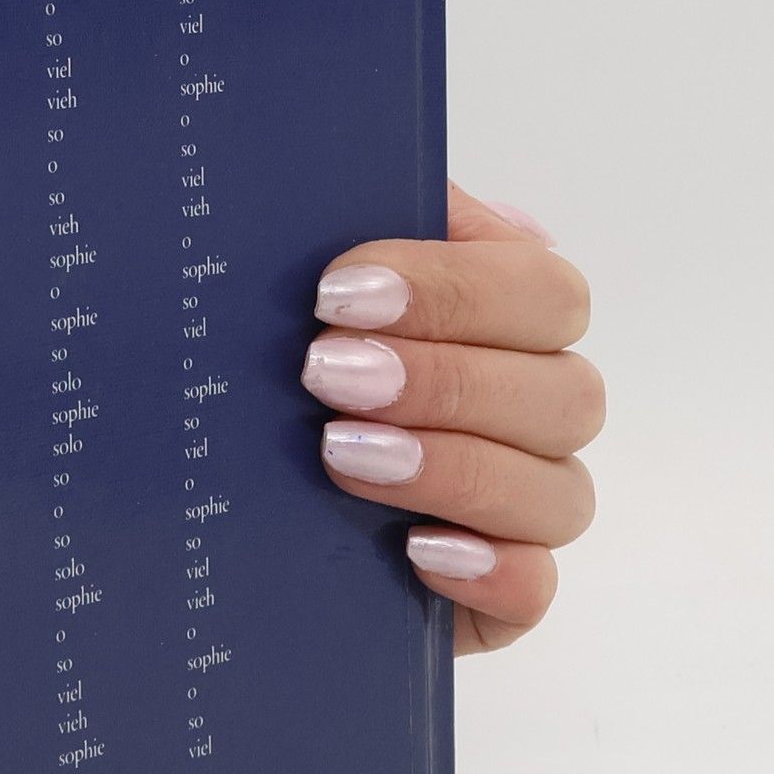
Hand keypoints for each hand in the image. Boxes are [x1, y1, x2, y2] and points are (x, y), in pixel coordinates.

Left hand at [301, 185, 601, 653]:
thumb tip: (386, 176)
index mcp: (507, 321)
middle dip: (444, 380)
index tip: (336, 293)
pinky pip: (535, 591)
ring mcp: (523, 512)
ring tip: (344, 456)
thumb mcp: (294, 290)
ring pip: (559, 493)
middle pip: (564, 392)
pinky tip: (416, 549)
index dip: (452, 289)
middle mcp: (533, 414)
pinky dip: (490, 571)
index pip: (541, 291)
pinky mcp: (498, 598)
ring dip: (455, 468)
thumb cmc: (270, 376)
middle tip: (325, 376)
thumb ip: (346, 218)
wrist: (209, 514)